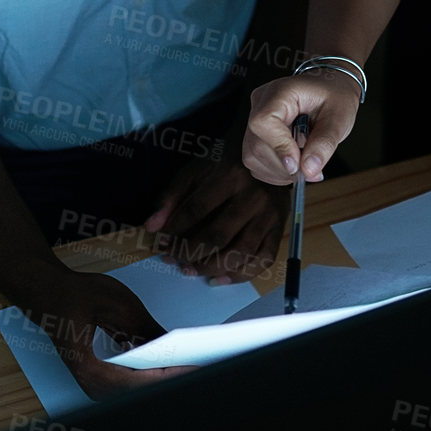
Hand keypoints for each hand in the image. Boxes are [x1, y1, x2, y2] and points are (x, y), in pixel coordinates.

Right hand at [18, 269, 192, 399]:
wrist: (47, 292)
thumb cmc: (74, 295)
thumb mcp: (118, 304)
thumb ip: (147, 329)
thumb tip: (176, 348)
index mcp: (89, 367)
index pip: (139, 382)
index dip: (171, 376)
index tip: (196, 368)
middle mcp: (90, 383)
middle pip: (140, 392)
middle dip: (172, 380)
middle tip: (204, 367)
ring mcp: (95, 384)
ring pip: (138, 391)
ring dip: (164, 379)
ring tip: (192, 365)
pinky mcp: (101, 379)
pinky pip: (133, 384)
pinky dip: (154, 374)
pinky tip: (172, 363)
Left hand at [144, 155, 285, 284]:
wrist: (269, 152)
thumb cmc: (226, 161)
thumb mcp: (196, 169)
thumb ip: (172, 196)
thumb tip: (152, 227)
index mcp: (229, 176)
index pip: (196, 210)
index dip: (175, 231)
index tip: (161, 244)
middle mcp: (252, 197)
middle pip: (218, 235)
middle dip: (191, 252)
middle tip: (174, 261)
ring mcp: (269, 214)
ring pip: (241, 251)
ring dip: (213, 267)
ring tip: (192, 271)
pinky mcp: (279, 227)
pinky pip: (264, 258)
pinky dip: (242, 274)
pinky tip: (221, 278)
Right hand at [242, 68, 360, 183]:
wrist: (330, 92)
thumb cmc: (335, 97)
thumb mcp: (339, 118)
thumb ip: (324, 144)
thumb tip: (308, 170)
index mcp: (280, 92)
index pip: (264, 121)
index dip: (279, 146)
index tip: (298, 164)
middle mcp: (261, 103)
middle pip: (257, 145)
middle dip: (285, 165)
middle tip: (312, 169)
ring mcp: (255, 119)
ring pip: (253, 156)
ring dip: (281, 171)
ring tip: (305, 163)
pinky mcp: (255, 136)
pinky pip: (256, 162)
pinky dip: (276, 171)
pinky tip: (294, 163)